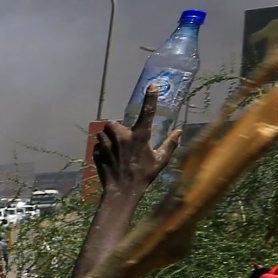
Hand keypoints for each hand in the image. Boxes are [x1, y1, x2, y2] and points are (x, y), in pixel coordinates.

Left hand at [90, 87, 182, 202]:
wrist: (122, 191)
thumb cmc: (144, 176)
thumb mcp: (160, 160)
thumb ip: (170, 144)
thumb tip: (179, 131)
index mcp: (140, 136)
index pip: (147, 112)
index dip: (150, 98)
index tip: (152, 86)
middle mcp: (122, 136)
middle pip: (114, 122)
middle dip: (117, 128)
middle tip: (124, 140)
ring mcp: (108, 143)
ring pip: (103, 132)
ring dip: (108, 137)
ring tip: (116, 150)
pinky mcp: (97, 151)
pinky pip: (97, 144)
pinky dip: (102, 148)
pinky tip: (109, 158)